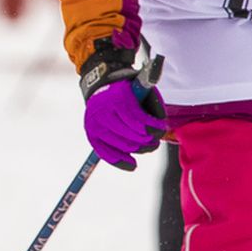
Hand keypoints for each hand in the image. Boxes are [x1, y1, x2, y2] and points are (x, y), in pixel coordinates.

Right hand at [80, 50, 166, 170]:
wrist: (100, 85)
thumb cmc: (129, 90)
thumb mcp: (143, 90)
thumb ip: (154, 107)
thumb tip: (159, 132)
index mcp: (118, 97)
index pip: (138, 121)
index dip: (154, 128)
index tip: (161, 128)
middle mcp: (102, 111)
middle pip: (132, 136)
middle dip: (148, 140)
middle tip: (154, 139)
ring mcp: (94, 123)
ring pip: (124, 146)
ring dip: (140, 148)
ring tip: (147, 145)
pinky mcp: (90, 133)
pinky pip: (106, 153)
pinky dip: (121, 161)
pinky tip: (133, 165)